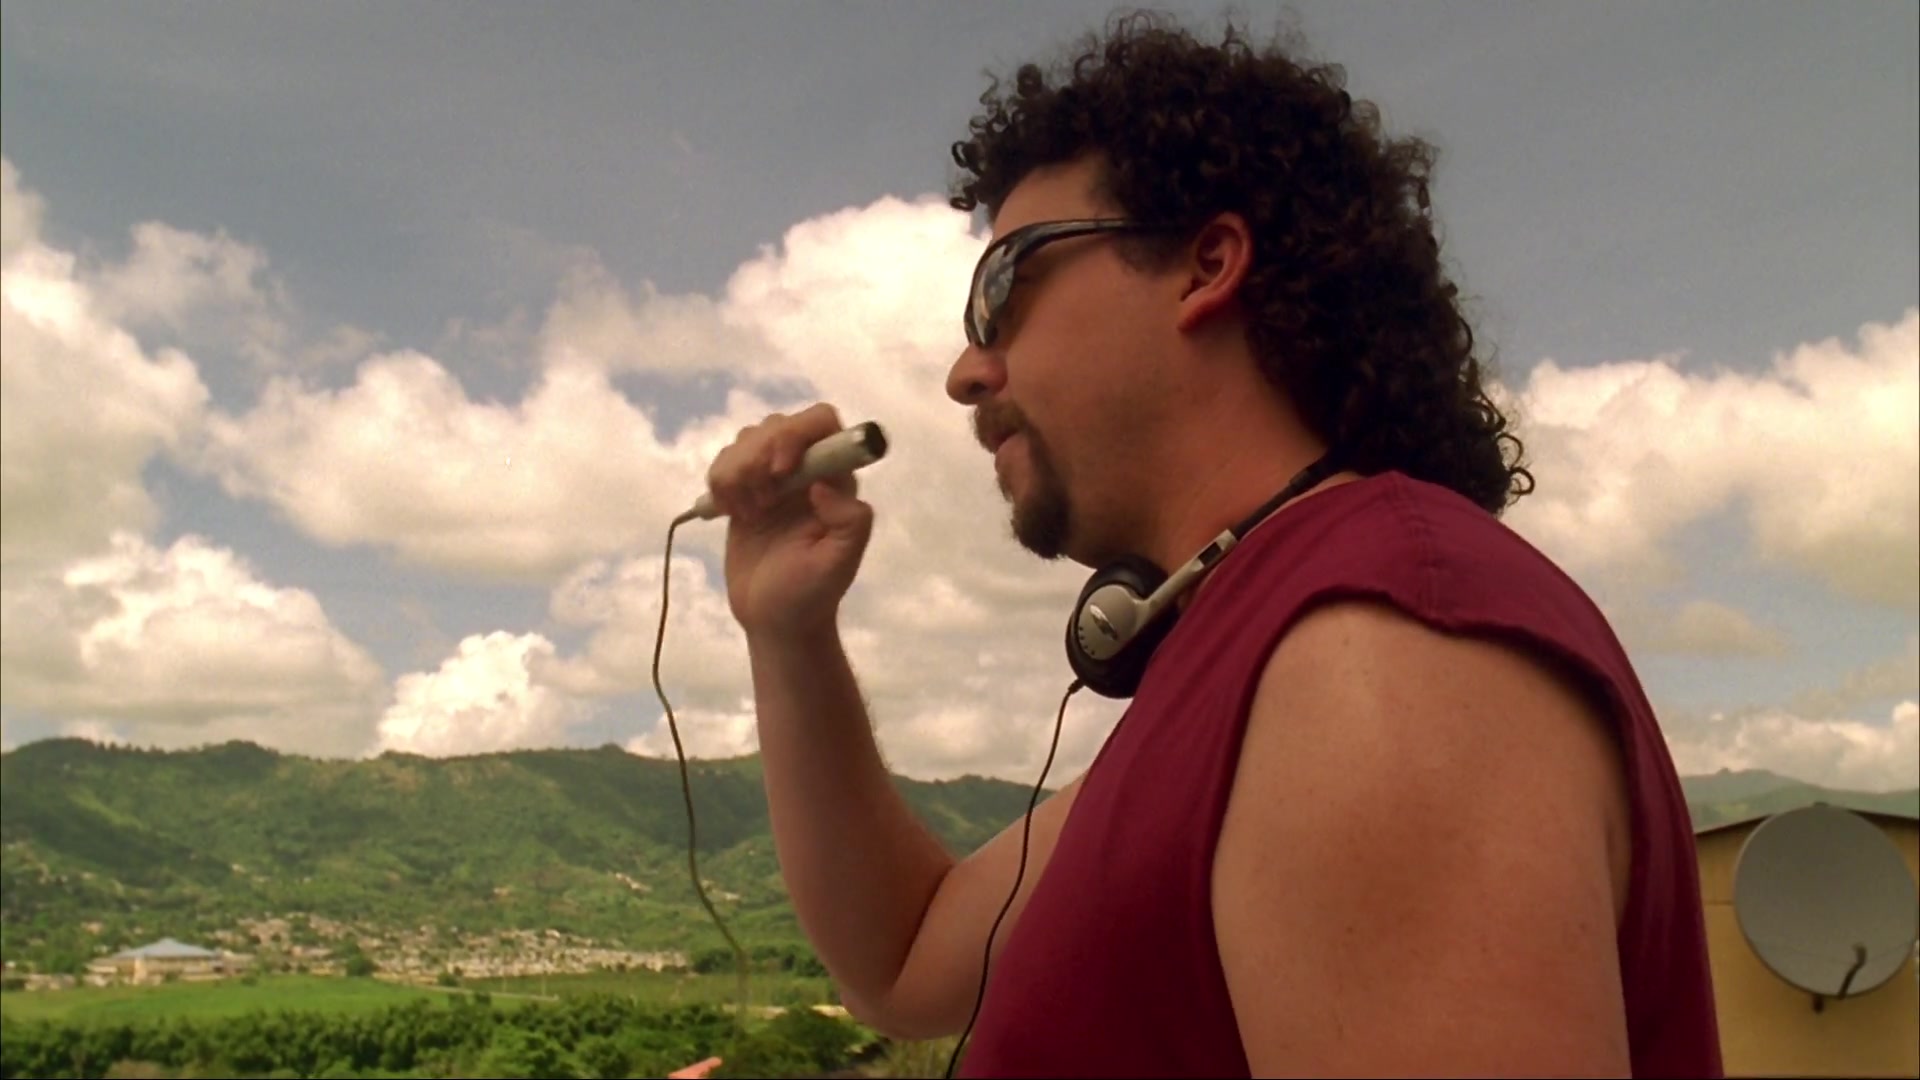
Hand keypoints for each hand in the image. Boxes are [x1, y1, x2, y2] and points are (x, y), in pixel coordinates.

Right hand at [706, 403, 875, 637]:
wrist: (774, 619)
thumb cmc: (811, 594)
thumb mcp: (840, 563)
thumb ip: (850, 521)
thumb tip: (824, 485)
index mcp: (836, 478)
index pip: (821, 422)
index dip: (796, 434)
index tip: (780, 470)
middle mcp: (806, 469)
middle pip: (777, 424)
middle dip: (758, 456)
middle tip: (761, 502)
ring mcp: (772, 478)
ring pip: (746, 440)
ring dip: (737, 472)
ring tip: (748, 513)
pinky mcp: (744, 490)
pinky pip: (724, 462)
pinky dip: (720, 483)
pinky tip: (731, 513)